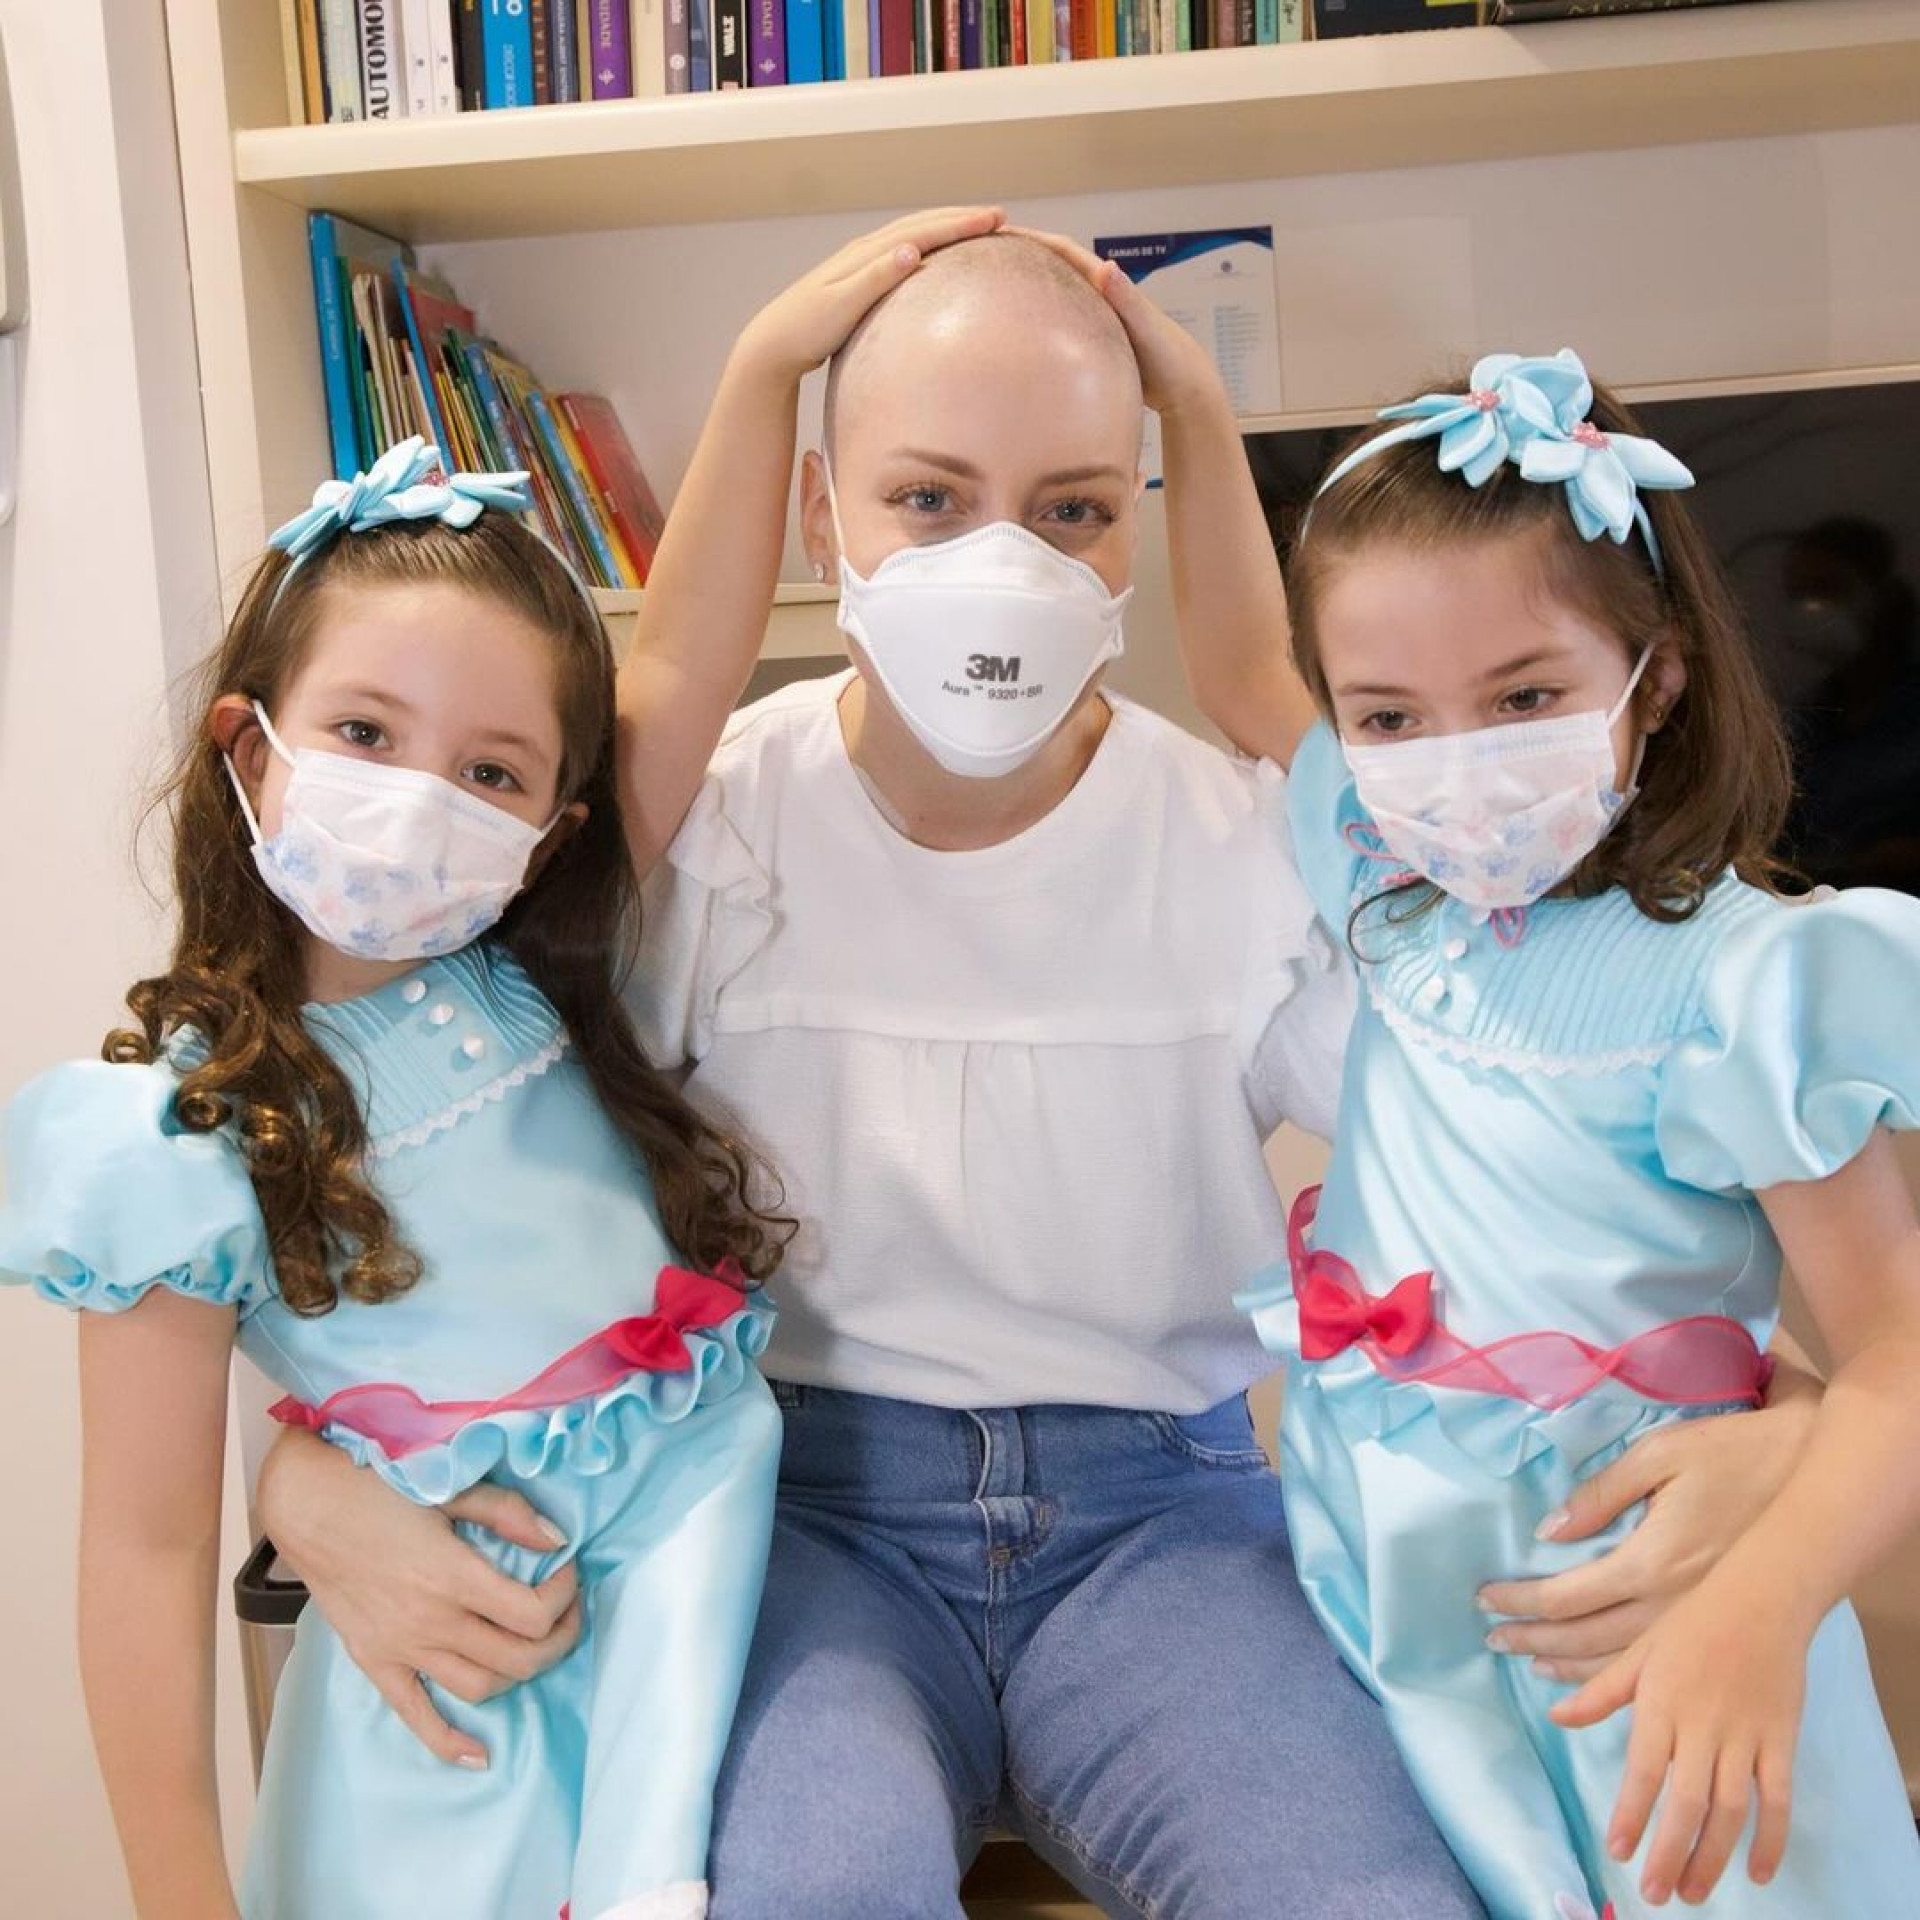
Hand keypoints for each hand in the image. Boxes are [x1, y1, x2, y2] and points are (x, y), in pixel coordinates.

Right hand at [256, 1429, 580, 1765]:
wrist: (309, 1505)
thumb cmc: (380, 1487)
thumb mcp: (451, 1487)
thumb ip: (507, 1514)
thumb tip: (557, 1540)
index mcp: (454, 1576)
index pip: (532, 1615)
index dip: (563, 1598)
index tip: (566, 1570)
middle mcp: (431, 1622)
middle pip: (517, 1658)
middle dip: (558, 1637)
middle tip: (566, 1610)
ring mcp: (402, 1649)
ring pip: (480, 1687)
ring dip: (519, 1673)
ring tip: (534, 1645)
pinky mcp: (376, 1662)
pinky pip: (417, 1716)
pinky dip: (450, 1742)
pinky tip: (480, 1756)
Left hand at [731, 206, 1004, 387]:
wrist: (772, 344)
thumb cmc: (806, 331)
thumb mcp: (842, 306)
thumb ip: (876, 278)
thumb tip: (912, 250)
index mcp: (866, 255)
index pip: (922, 231)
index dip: (960, 223)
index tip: (996, 218)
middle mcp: (864, 251)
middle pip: (920, 224)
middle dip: (960, 217)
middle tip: (998, 215)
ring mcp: (859, 262)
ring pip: (911, 233)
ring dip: (943, 226)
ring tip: (973, 226)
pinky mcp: (856, 278)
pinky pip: (900, 250)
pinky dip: (924, 243)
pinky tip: (931, 254)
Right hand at [1004, 225, 1226, 419]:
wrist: (1188, 391)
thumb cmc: (1171, 360)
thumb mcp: (1148, 329)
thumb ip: (1127, 299)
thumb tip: (1105, 267)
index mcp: (1111, 288)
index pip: (1066, 253)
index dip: (1035, 238)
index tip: (1002, 231)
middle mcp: (1104, 298)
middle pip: (1059, 269)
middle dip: (1028, 258)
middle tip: (990, 254)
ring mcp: (1101, 320)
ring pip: (1060, 296)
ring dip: (1034, 288)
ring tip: (1000, 288)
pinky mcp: (1099, 343)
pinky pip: (1065, 324)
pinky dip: (1045, 321)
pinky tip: (1027, 334)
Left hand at [1477, 1397, 1813, 1679]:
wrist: (1803, 1473)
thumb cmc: (1727, 1453)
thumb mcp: (1657, 1455)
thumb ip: (1600, 1494)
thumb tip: (1549, 1531)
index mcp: (1651, 1561)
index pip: (1567, 1595)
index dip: (1521, 1601)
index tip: (1485, 1599)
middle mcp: (1670, 1604)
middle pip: (1585, 1636)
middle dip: (1532, 1638)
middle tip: (1491, 1637)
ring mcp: (1694, 1620)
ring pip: (1620, 1661)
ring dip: (1569, 1664)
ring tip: (1529, 1659)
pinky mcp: (1711, 1621)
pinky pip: (1654, 1664)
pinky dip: (1614, 1675)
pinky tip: (1592, 1673)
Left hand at [1551, 1579, 1804, 1903]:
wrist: (1760, 1597)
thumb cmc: (1691, 1623)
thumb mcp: (1639, 1651)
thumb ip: (1600, 1691)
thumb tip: (1555, 1716)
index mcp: (1662, 1704)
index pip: (1643, 1769)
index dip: (1630, 1812)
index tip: (1616, 1849)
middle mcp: (1703, 1726)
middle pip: (1686, 1801)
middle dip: (1670, 1852)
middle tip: (1655, 1893)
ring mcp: (1746, 1736)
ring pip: (1730, 1810)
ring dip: (1713, 1856)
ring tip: (1695, 1893)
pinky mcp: (1782, 1741)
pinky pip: (1779, 1800)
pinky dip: (1772, 1839)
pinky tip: (1759, 1873)